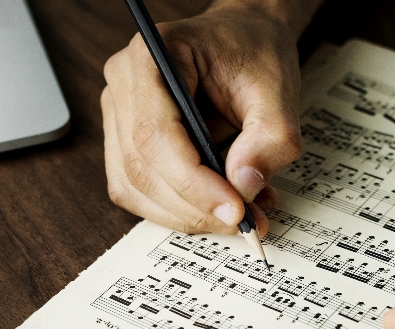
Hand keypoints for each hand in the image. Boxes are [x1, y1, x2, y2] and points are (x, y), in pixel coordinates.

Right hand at [101, 0, 321, 235]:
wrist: (242, 42)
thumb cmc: (252, 52)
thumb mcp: (277, 87)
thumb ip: (270, 136)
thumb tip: (244, 186)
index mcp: (152, 55)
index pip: (155, 134)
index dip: (192, 182)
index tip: (235, 209)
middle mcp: (123, 84)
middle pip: (141, 168)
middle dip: (193, 206)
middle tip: (245, 220)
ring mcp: (116, 116)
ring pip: (135, 188)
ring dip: (185, 214)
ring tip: (238, 213)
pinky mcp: (122, 145)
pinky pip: (138, 194)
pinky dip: (177, 210)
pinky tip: (215, 205)